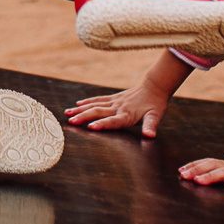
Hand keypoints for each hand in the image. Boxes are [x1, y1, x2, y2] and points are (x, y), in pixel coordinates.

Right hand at [65, 51, 190, 137]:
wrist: (155, 87)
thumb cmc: (155, 105)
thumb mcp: (155, 117)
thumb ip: (151, 126)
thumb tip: (150, 136)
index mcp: (127, 115)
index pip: (113, 121)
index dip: (102, 124)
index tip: (90, 127)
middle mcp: (118, 108)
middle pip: (98, 112)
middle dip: (84, 117)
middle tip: (71, 122)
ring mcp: (114, 102)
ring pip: (95, 105)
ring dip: (81, 110)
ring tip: (67, 114)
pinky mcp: (113, 98)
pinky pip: (98, 99)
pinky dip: (87, 102)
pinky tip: (77, 105)